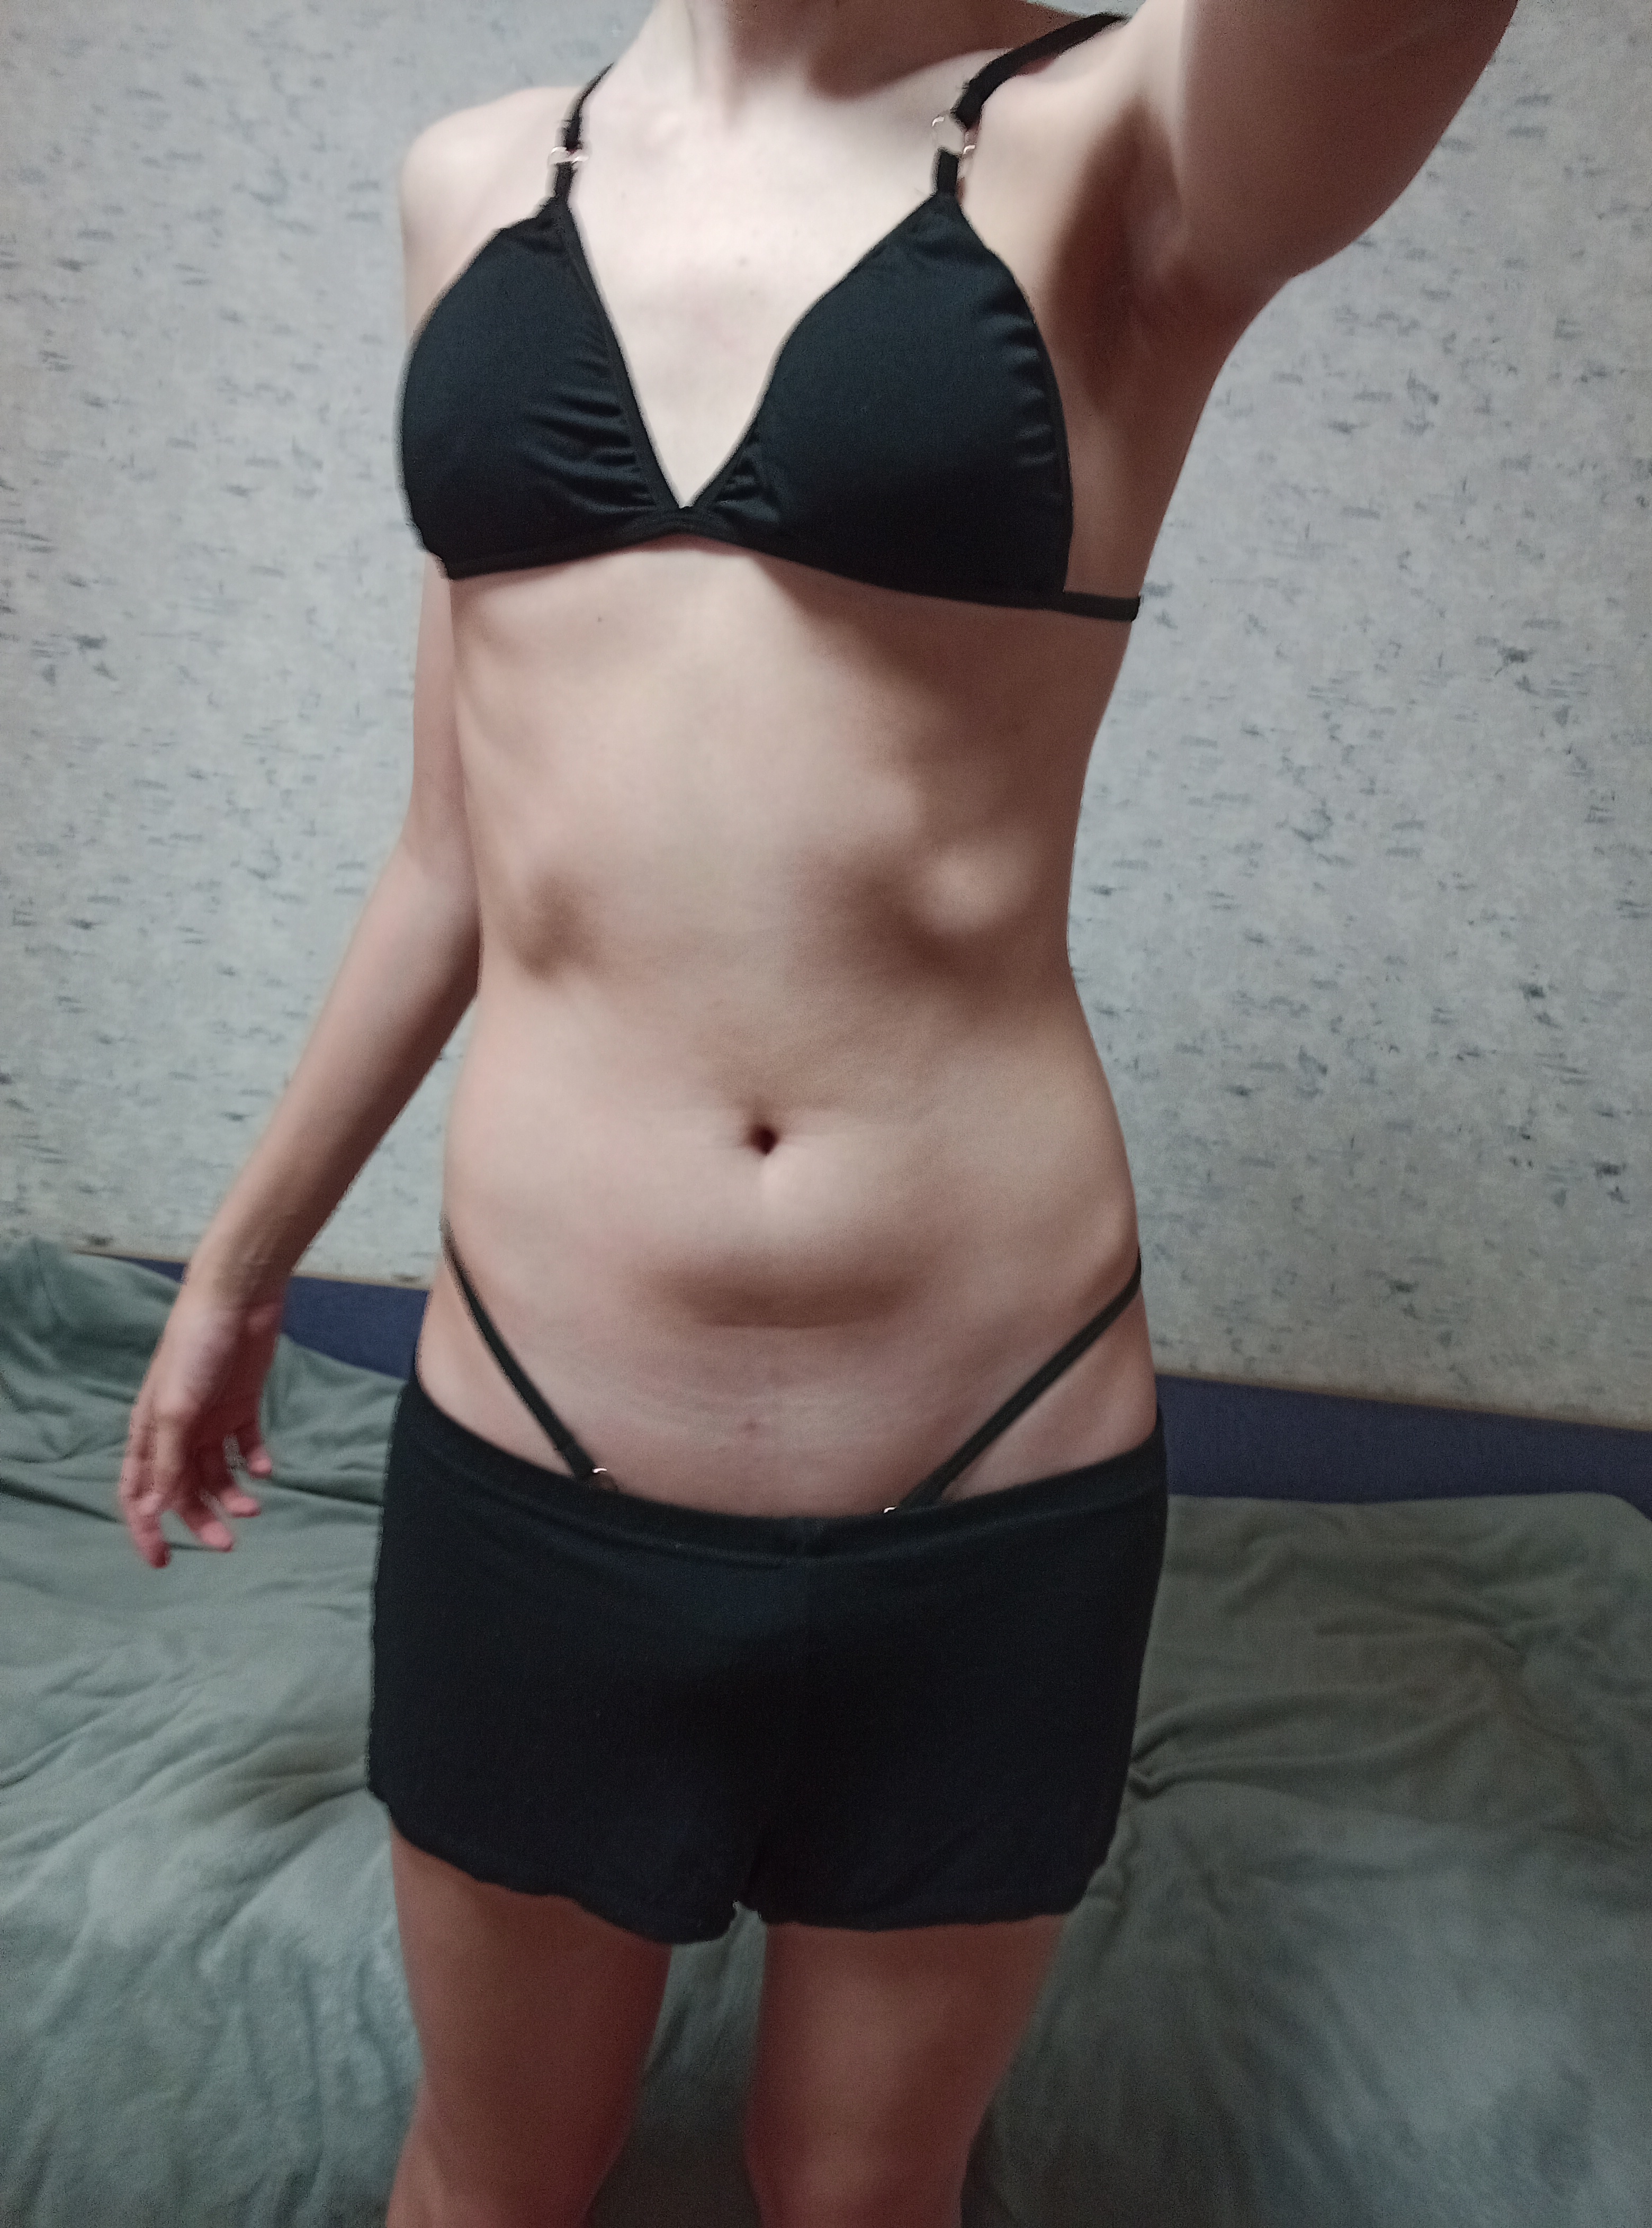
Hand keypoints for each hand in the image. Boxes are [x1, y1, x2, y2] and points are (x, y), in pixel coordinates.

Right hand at [119, 1279, 286, 1567]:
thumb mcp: (176, 1408)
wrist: (238, 1299)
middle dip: (200, 1519)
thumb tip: (155, 1511)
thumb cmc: (195, 1347)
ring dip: (232, 1494)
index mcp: (149, 1430)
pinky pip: (247, 1445)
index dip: (146, 1527)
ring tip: (255, 1506)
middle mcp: (178, 1429)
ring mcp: (211, 1417)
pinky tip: (266, 1469)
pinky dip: (256, 1461)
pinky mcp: (242, 1404)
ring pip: (217, 1472)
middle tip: (226, 1544)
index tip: (163, 1562)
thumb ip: (168, 1461)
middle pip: (184, 1489)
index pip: (140, 1491)